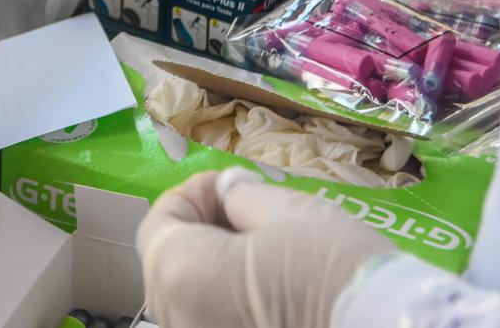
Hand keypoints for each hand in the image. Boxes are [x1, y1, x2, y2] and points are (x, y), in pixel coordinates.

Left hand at [137, 169, 392, 327]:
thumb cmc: (339, 273)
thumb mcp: (291, 212)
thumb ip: (242, 196)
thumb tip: (228, 193)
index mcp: (181, 275)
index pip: (159, 223)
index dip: (193, 194)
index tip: (230, 185)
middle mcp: (179, 319)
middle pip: (170, 264)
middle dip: (203, 230)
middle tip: (248, 211)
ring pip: (192, 299)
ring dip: (216, 268)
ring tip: (266, 249)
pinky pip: (215, 320)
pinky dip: (230, 301)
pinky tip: (272, 289)